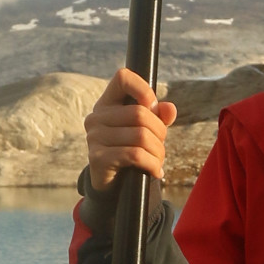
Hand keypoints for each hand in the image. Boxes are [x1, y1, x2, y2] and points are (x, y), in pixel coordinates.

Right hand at [85, 67, 177, 193]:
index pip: (123, 77)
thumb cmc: (130, 151)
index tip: (153, 108)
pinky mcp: (98, 158)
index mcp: (108, 103)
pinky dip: (152, 164)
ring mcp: (94, 137)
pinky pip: (135, 155)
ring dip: (158, 152)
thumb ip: (158, 117)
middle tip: (160, 147)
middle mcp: (97, 117)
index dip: (143, 89)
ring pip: (141, 136)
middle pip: (140, 114)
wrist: (112, 185)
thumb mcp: (146, 131)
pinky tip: (156, 171)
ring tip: (158, 161)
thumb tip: (169, 109)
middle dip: (160, 133)